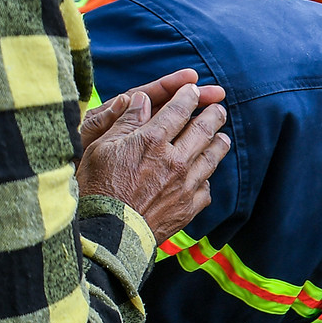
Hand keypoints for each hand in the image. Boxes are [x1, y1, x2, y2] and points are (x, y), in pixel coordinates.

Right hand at [77, 76, 229, 239]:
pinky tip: (206, 174)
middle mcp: (175, 160)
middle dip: (213, 115)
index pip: (178, 110)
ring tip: (223, 136)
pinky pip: (206, 187)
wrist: (110, 233)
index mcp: (152, 141)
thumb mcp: (100, 148)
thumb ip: (125, 122)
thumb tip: (142, 99)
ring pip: (211, 157)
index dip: (188, 97)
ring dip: (219, 143)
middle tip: (219, 108)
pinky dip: (207, 177)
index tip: (194, 89)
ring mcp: (186, 184)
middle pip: (202, 130)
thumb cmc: (98, 188)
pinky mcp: (189, 206)